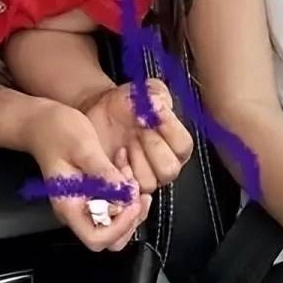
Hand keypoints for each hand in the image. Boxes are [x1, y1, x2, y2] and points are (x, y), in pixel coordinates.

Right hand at [23, 101, 150, 251]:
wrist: (40, 122)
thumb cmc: (56, 131)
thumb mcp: (82, 146)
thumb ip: (102, 172)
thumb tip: (123, 195)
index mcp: (69, 206)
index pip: (96, 238)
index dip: (119, 226)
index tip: (132, 201)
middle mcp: (76, 210)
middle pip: (109, 237)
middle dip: (130, 218)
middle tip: (138, 191)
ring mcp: (84, 202)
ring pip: (114, 221)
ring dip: (129, 201)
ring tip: (130, 172)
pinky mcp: (91, 192)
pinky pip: (112, 201)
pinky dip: (124, 188)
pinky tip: (123, 164)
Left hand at [83, 78, 193, 193]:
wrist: (98, 112)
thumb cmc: (126, 103)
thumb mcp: (144, 91)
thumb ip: (156, 94)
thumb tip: (158, 105)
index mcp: (175, 140)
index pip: (183, 145)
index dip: (169, 129)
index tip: (152, 111)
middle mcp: (165, 162)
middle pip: (170, 168)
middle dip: (150, 147)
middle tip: (137, 129)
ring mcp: (147, 177)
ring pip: (150, 182)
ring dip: (134, 161)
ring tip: (124, 144)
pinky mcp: (127, 187)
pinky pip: (129, 191)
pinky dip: (120, 173)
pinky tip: (115, 156)